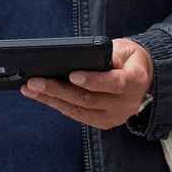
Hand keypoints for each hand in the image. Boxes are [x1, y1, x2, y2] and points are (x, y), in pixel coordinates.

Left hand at [23, 38, 152, 128]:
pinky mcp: (103, 122)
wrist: (141, 77)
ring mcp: (115, 116)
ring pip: (79, 109)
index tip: (72, 75)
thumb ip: (105, 55)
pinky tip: (40, 96)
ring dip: (51, 99)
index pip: (114, 83)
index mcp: (136, 81)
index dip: (93, 80)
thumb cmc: (127, 58)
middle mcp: (127, 103)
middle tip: (34, 82)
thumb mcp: (123, 49)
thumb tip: (75, 60)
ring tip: (29, 89)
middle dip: (59, 90)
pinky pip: (77, 114)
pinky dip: (57, 104)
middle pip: (89, 99)